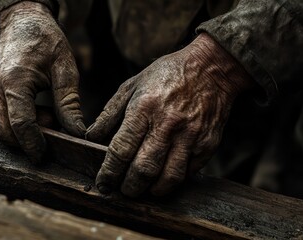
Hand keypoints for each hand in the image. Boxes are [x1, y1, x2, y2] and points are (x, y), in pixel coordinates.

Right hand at [0, 2, 84, 162]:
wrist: (23, 20)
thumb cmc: (46, 40)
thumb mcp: (65, 68)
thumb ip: (69, 103)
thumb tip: (76, 133)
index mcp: (14, 78)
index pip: (21, 123)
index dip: (34, 144)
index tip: (45, 156)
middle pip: (3, 131)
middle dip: (26, 141)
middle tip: (52, 131)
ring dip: (21, 132)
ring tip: (46, 115)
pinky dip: (15, 122)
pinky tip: (34, 110)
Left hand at [86, 33, 252, 196]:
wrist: (211, 68)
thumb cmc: (166, 75)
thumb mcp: (131, 86)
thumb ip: (109, 113)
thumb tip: (91, 137)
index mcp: (144, 108)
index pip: (121, 150)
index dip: (109, 172)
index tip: (103, 183)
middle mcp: (167, 124)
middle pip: (143, 169)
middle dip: (129, 187)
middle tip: (122, 191)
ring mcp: (190, 136)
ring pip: (168, 178)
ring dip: (151, 190)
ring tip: (143, 189)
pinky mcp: (208, 144)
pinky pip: (188, 173)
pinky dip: (173, 181)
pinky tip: (163, 179)